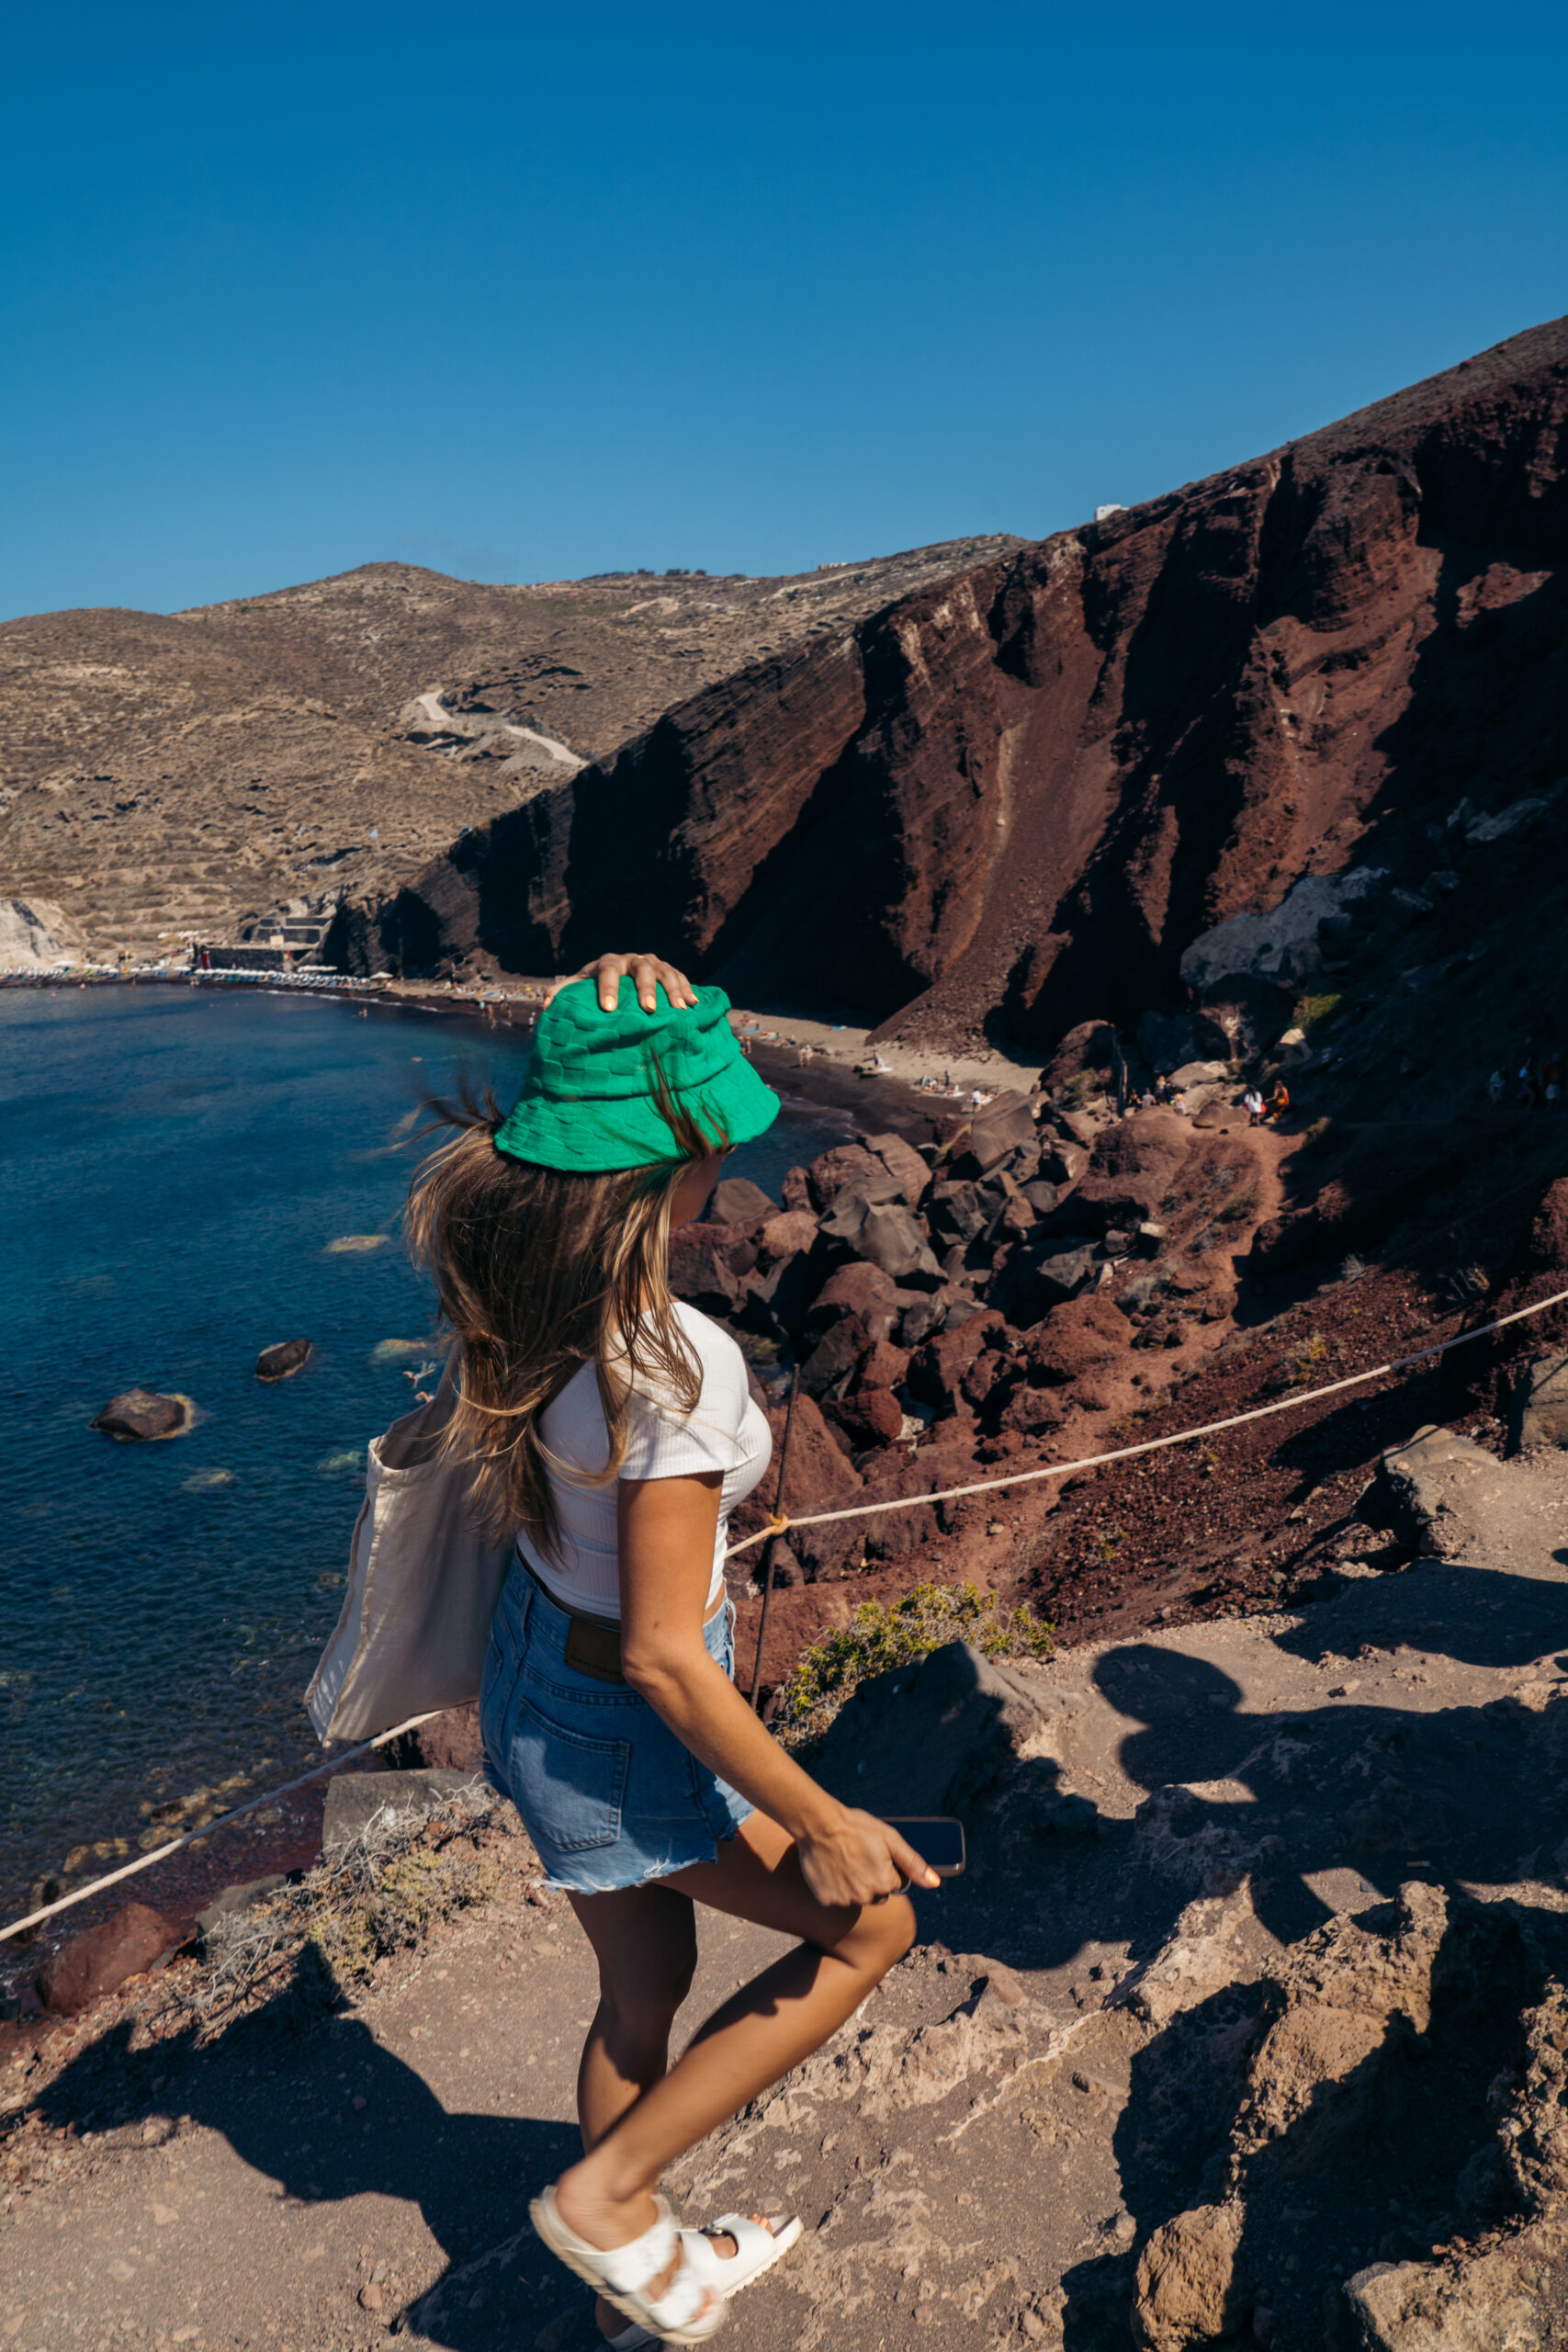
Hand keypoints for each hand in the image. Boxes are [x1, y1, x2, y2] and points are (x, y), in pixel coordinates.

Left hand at [547, 952, 697, 1012]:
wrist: (616, 975)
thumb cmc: (594, 988)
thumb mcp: (577, 988)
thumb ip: (561, 994)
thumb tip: (545, 1006)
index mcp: (608, 962)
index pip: (607, 970)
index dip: (608, 988)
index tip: (608, 1009)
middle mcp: (631, 959)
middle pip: (640, 969)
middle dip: (646, 989)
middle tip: (649, 1010)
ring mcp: (652, 963)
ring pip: (664, 972)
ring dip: (673, 990)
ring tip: (680, 1009)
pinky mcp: (667, 970)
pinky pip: (680, 977)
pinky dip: (687, 989)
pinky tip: (693, 1004)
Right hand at [795, 1807, 939, 1909]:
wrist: (818, 1825)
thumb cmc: (856, 1827)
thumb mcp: (890, 1839)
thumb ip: (913, 1863)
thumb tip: (935, 1883)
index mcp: (885, 1883)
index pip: (895, 1882)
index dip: (887, 1866)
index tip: (874, 1852)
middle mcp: (867, 1897)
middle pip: (877, 1893)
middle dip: (872, 1878)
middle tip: (858, 1856)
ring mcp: (845, 1900)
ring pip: (857, 1896)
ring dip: (854, 1883)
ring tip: (844, 1860)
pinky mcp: (826, 1900)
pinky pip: (837, 1897)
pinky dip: (835, 1886)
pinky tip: (831, 1867)